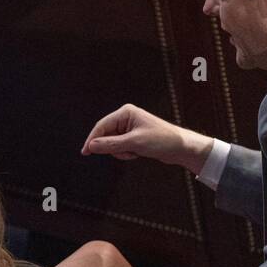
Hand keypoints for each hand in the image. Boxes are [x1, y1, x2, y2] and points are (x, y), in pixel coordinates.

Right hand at [81, 103, 212, 173]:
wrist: (181, 148)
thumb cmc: (161, 140)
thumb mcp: (134, 143)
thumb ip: (110, 144)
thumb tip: (91, 146)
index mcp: (126, 112)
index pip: (102, 126)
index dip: (92, 139)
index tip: (85, 152)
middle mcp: (126, 118)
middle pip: (106, 135)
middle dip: (113, 148)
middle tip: (126, 153)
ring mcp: (129, 128)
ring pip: (112, 143)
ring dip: (121, 152)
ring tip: (135, 153)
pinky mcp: (133, 137)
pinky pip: (120, 147)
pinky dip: (126, 153)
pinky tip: (137, 154)